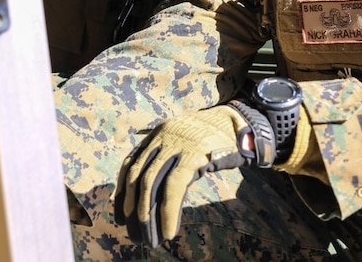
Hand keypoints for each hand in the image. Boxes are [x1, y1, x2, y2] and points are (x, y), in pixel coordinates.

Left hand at [114, 103, 271, 245]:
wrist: (241, 124)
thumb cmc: (214, 137)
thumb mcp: (184, 140)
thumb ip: (167, 154)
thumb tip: (152, 185)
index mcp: (157, 134)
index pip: (130, 164)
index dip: (121, 191)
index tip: (120, 215)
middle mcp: (162, 136)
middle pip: (137, 176)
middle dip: (132, 207)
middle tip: (133, 232)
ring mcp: (177, 144)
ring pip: (151, 183)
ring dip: (147, 214)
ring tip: (150, 237)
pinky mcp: (193, 155)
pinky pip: (173, 188)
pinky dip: (168, 212)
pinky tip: (169, 230)